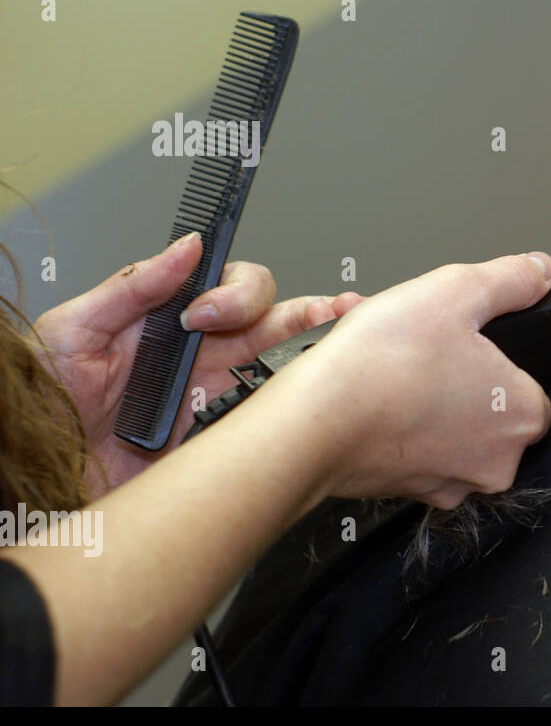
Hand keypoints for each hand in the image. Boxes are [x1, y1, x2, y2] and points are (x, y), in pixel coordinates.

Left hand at [29, 232, 364, 498]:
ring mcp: (220, 400)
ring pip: (287, 368)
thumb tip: (188, 246)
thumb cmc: (45, 406)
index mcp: (173, 325)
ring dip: (320, 350)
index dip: (239, 292)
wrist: (36, 479)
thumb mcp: (73, 331)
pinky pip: (274, 424)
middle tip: (326, 312)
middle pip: (277, 323)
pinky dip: (302, 409)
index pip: (231, 288)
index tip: (208, 315)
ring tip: (339, 340)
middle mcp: (206, 359)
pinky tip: (318, 397)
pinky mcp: (225, 443)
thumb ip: (132, 286)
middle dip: (312, 310)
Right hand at [262, 252, 550, 508]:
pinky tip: (375, 395)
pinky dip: (398, 423)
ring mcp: (450, 483)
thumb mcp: (454, 292)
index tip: (462, 341)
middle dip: (456, 372)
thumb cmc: (379, 368)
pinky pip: (414, 447)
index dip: (493, 352)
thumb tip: (538, 271)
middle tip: (422, 348)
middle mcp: (495, 461)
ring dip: (425, 395)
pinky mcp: (407, 491)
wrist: (310, 423)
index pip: (529, 380)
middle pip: (488, 403)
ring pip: (448, 425)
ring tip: (393, 366)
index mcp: (522, 416)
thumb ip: (509, 280)